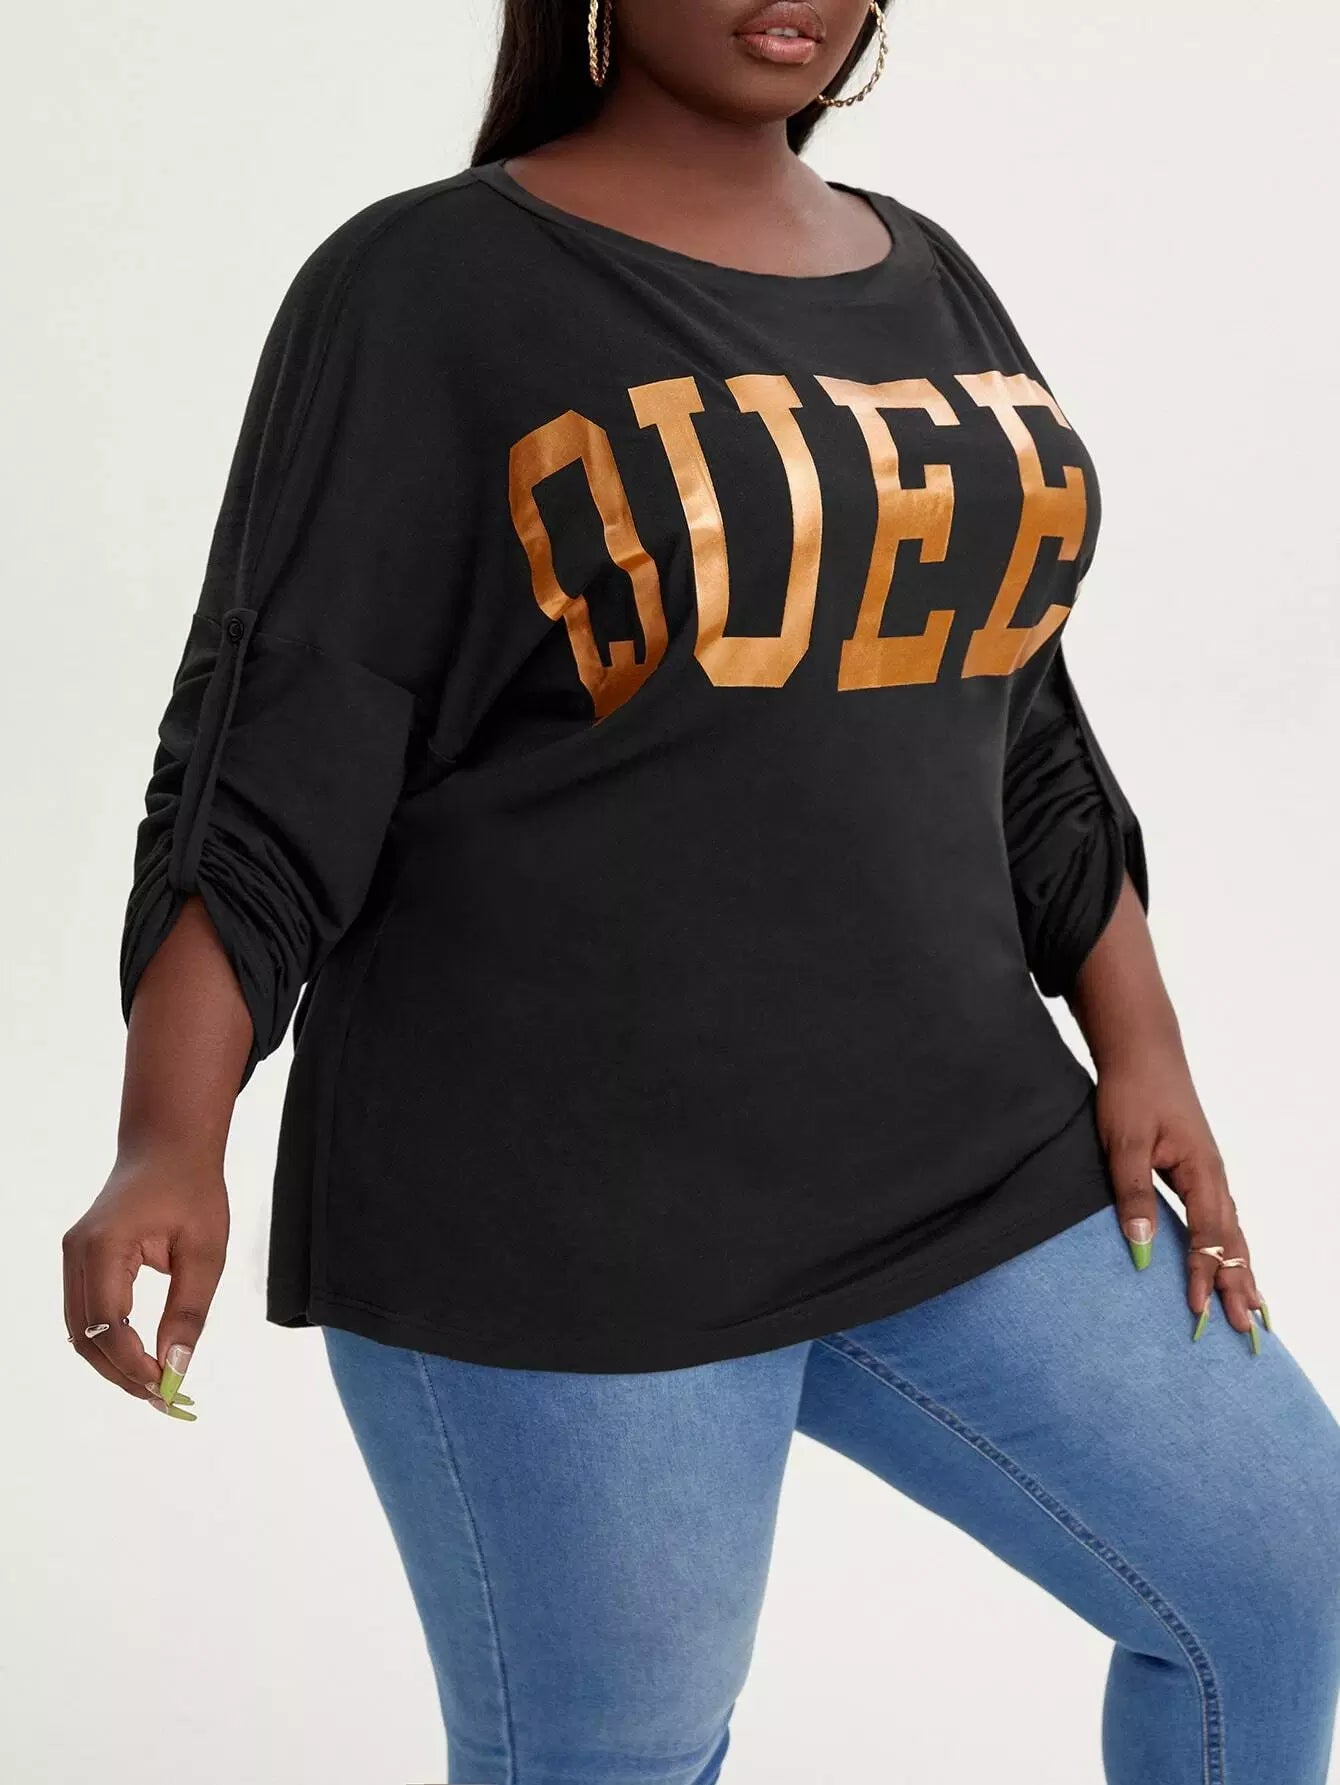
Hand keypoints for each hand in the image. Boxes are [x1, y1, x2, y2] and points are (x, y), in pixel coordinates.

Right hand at [62, 1150, 228, 1416]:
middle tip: (165, 1401)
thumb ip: (189, 1310)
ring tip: (157, 1389)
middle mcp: (77, 1252)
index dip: (133, 1364)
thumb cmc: (192, 1192)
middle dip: (122, 1374)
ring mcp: (73, 1257)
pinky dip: (110, 1344)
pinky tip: (142, 1362)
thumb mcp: (205, 1251)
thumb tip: (176, 1368)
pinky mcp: (80, 1262)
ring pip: (81, 1331)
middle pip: (86, 1335)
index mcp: (104, 1244)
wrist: (168, 1148)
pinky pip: (86, 1315)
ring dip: (113, 1365)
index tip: (168, 1390)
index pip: (108, 1323)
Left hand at [1096, 1052, 1268, 1350]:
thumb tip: (1142, 1244)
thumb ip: (1133, 1193)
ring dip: (1241, 1270)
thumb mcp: (1124, 1142)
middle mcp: (1214, 1177)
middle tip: (1248, 1330)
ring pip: (1232, 1232)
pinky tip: (1229, 1263)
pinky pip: (1220, 1219)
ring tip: (1253, 1309)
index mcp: (1202, 1172)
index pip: (1207, 1237)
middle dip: (1239, 1285)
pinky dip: (1228, 1247)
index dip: (1205, 1275)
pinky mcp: (1198, 1170)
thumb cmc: (1132, 1092)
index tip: (1200, 1311)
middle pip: (1232, 1242)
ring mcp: (1210, 1174)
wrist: (1142, 1051)